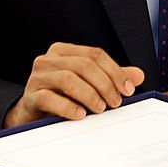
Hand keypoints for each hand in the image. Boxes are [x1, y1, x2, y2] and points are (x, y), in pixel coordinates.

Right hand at [3, 42, 145, 127]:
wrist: (31, 115)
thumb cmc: (60, 96)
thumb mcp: (87, 84)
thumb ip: (111, 77)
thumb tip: (137, 75)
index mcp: (63, 51)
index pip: (94, 54)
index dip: (115, 71)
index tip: (128, 89)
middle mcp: (48, 59)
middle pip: (83, 65)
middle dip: (105, 84)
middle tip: (116, 102)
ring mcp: (37, 77)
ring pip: (68, 78)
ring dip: (89, 95)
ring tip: (100, 109)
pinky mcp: (30, 96)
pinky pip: (50, 98)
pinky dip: (68, 107)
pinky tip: (81, 115)